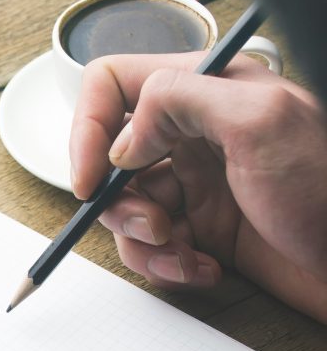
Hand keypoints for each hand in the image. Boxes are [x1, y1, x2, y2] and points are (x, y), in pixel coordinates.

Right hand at [70, 52, 326, 322]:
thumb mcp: (262, 123)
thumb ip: (182, 101)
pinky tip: (202, 266)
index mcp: (208, 89)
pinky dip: (165, 264)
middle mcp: (195, 132)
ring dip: (142, 241)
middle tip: (155, 224)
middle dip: (118, 201)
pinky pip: (150, 245)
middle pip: (108, 158)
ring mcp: (196, 182)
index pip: (112, 84)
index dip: (88, 129)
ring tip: (182, 251)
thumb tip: (123, 136)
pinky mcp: (200, 227)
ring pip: (124, 208)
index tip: (91, 179)